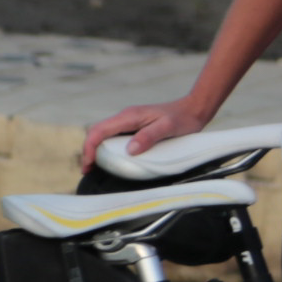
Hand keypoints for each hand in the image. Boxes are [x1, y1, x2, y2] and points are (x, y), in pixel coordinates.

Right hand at [82, 98, 201, 168]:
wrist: (193, 110)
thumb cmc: (182, 119)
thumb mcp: (168, 128)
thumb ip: (149, 136)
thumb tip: (130, 150)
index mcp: (128, 116)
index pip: (99, 130)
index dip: (90, 147)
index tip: (89, 165)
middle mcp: (125, 118)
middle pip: (97, 132)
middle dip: (89, 151)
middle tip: (88, 171)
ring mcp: (129, 122)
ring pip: (105, 135)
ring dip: (97, 150)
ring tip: (95, 169)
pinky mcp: (134, 128)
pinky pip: (115, 137)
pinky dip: (108, 149)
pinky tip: (111, 161)